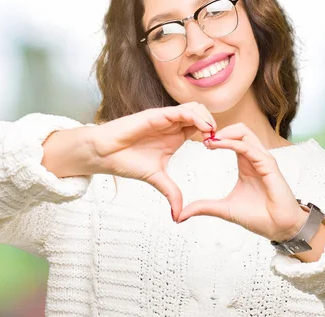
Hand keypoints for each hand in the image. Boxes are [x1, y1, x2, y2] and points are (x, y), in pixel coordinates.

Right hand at [43, 102, 215, 220]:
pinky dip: (196, 117)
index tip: (220, 149)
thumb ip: (171, 193)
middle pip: (203, 115)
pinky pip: (182, 110)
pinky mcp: (157, 115)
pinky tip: (203, 129)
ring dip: (208, 118)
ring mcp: (166, 118)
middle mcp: (174, 125)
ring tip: (213, 135)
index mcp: (177, 136)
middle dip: (216, 125)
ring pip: (196, 108)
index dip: (215, 135)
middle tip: (221, 141)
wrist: (104, 154)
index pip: (203, 127)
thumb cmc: (127, 161)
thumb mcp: (157, 179)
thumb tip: (179, 215)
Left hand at [177, 123, 307, 241]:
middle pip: (239, 129)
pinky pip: (248, 147)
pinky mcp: (268, 165)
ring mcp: (263, 159)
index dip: (215, 137)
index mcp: (246, 163)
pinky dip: (232, 143)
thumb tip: (180, 215)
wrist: (278, 228)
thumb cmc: (259, 217)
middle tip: (202, 138)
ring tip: (208, 141)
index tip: (199, 143)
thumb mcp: (224, 209)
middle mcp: (255, 157)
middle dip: (219, 129)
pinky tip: (217, 146)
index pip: (232, 138)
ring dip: (225, 133)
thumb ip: (203, 208)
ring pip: (245, 132)